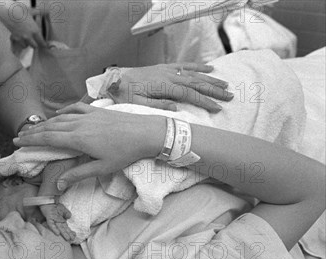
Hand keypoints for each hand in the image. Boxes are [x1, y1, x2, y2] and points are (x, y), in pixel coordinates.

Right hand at [1, 6, 46, 48]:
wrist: (8, 13)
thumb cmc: (20, 11)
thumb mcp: (32, 11)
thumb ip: (41, 12)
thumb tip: (47, 11)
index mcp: (34, 31)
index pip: (41, 42)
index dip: (44, 44)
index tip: (45, 45)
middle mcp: (28, 36)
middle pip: (34, 46)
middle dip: (35, 44)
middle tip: (36, 41)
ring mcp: (20, 38)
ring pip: (26, 46)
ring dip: (27, 44)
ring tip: (27, 39)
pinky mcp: (14, 38)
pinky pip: (18, 43)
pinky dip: (20, 42)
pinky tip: (20, 37)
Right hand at [13, 103, 164, 187]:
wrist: (147, 133)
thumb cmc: (126, 153)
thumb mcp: (102, 168)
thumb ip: (78, 174)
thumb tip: (59, 185)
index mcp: (78, 139)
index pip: (48, 139)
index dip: (31, 140)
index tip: (18, 141)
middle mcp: (79, 124)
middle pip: (50, 127)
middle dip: (33, 132)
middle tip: (19, 135)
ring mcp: (88, 115)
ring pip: (61, 117)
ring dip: (46, 122)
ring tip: (35, 127)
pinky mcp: (97, 111)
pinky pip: (76, 108)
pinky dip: (64, 111)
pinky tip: (59, 114)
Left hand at [40, 203, 75, 240]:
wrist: (47, 201)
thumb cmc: (54, 206)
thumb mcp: (63, 209)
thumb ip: (66, 213)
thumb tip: (69, 217)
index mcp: (62, 221)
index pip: (67, 227)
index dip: (70, 232)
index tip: (75, 236)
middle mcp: (58, 222)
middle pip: (64, 229)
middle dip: (68, 234)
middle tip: (72, 240)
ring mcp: (54, 220)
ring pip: (59, 228)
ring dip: (64, 234)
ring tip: (68, 238)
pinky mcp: (49, 218)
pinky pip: (52, 224)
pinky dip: (54, 229)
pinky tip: (57, 233)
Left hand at [100, 64, 233, 112]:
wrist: (113, 80)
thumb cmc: (123, 95)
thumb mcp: (137, 104)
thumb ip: (157, 105)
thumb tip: (177, 107)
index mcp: (163, 86)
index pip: (190, 94)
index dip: (205, 101)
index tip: (218, 108)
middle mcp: (168, 76)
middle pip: (196, 83)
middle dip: (214, 90)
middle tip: (230, 97)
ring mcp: (167, 70)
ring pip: (193, 74)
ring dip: (210, 79)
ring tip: (225, 85)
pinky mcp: (163, 68)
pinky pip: (184, 66)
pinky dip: (198, 67)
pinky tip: (209, 68)